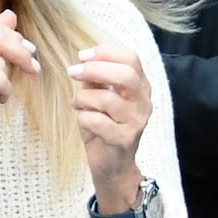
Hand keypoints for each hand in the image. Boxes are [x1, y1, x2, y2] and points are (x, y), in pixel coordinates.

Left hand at [66, 42, 151, 205]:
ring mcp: (137, 122)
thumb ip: (97, 78)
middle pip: (125, 75)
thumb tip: (85, 60)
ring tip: (78, 104)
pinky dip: (83, 117)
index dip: (105, 52)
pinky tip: (82, 120)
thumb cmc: (104, 125)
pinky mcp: (124, 139)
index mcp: (140, 86)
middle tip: (73, 72)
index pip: (131, 58)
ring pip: (107, 99)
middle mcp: (144, 102)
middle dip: (94, 70)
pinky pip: (97, 120)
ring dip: (83, 98)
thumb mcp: (99, 96)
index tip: (82, 55)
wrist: (112, 165)